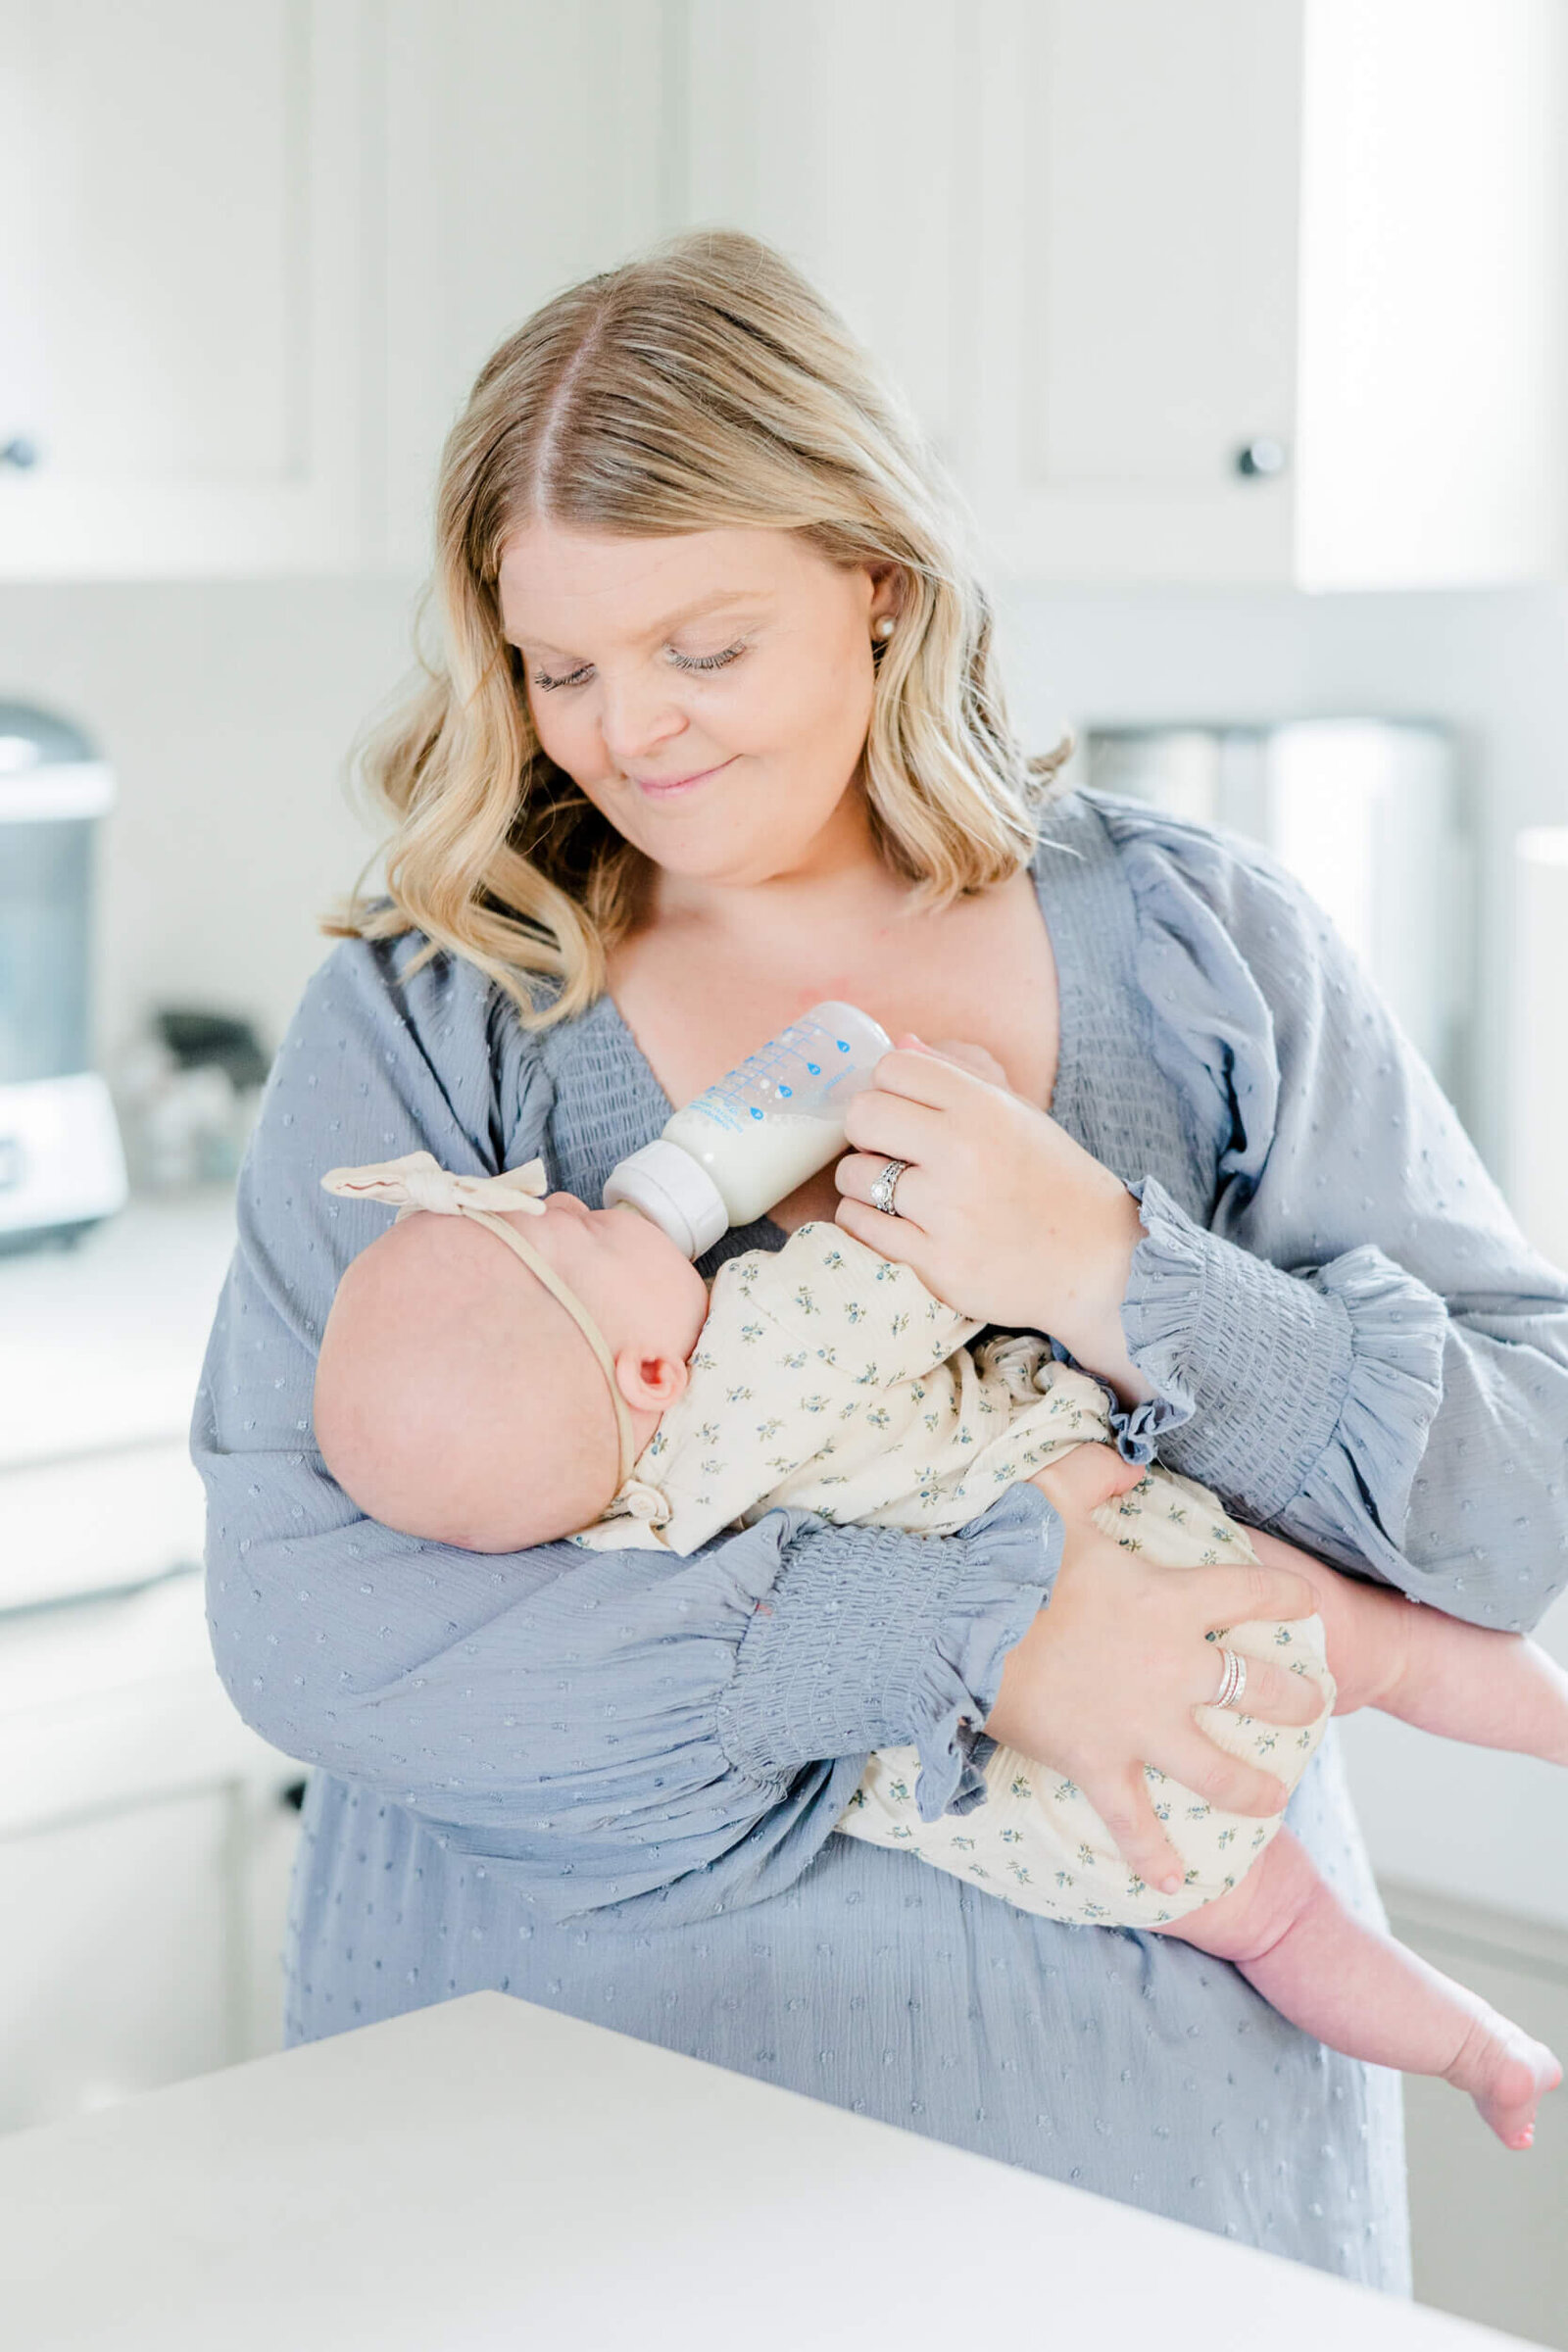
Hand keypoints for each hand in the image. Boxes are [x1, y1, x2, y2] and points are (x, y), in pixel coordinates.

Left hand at [835, 1034, 1152, 1400]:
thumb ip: (958, 1075)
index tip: (901, 1111)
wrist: (1098, 1261)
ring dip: (863, 1183)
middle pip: (862, 1114)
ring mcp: (947, 1209)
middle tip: (888, 1150)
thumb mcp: (1018, 1114)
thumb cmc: (1052, 1181)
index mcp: (983, 1107)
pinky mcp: (936, 1261)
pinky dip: (866, 1223)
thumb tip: (900, 1040)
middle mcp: (963, 1151)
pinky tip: (896, 1223)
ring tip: (895, 1193)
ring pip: (853, 1175)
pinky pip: (860, 1226)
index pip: (891, 1066)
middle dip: (866, 1131)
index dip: (888, 1088)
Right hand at [982, 1476, 1324, 1891]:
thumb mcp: (1053, 1492)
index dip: (1286, 1597)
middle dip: (1295, 1700)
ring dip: (1252, 1787)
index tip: (1304, 1603)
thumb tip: (1130, 1466)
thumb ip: (1099, 1474)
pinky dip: (1152, 1856)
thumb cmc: (1002, 1554)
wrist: (957, 1623)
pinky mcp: (1098, 1763)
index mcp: (1168, 1598)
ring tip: (1272, 1796)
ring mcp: (1139, 1723)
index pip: (1252, 1594)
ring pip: (1219, 1770)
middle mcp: (1170, 1665)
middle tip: (1312, 1706)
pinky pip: (1133, 1822)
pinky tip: (1175, 1884)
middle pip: (1256, 1688)